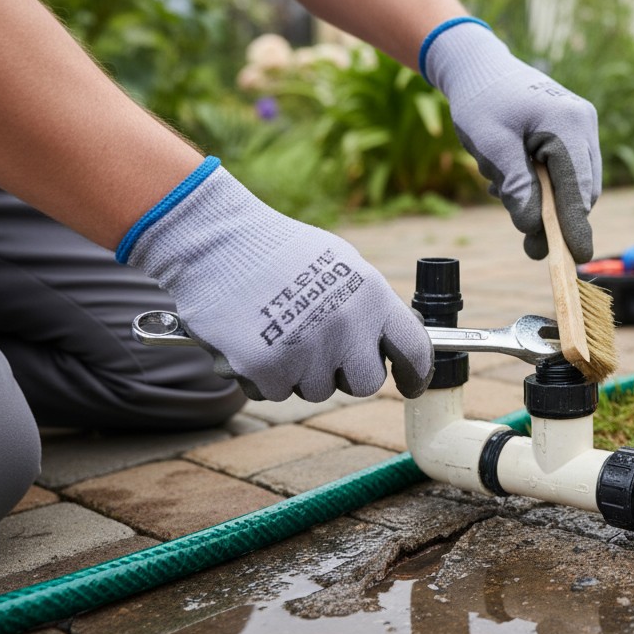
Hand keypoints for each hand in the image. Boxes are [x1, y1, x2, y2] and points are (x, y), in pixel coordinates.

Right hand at [121, 160, 432, 401]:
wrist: (217, 242)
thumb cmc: (280, 250)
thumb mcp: (341, 263)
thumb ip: (369, 304)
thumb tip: (391, 339)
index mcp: (371, 295)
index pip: (414, 348)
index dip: (417, 374)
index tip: (412, 385)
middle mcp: (346, 325)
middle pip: (366, 382)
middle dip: (347, 374)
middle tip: (322, 350)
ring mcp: (308, 349)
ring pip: (318, 390)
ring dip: (301, 372)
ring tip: (279, 331)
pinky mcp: (267, 368)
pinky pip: (276, 392)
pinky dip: (264, 376)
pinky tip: (252, 341)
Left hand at [424, 20, 600, 262]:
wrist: (478, 65)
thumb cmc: (480, 100)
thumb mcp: (491, 145)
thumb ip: (515, 185)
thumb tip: (532, 227)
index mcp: (568, 123)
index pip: (577, 186)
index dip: (576, 225)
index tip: (576, 257)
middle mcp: (583, 123)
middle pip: (581, 189)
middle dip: (555, 218)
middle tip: (529, 245)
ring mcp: (581, 126)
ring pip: (573, 183)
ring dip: (544, 200)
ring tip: (500, 187)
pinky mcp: (572, 131)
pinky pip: (564, 171)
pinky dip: (542, 185)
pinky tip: (509, 177)